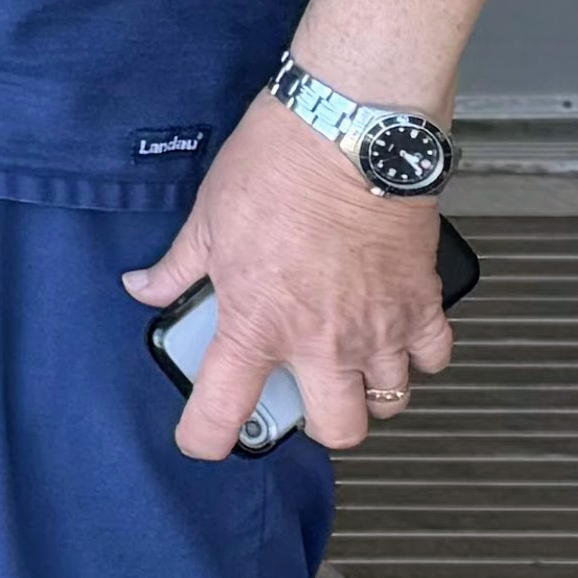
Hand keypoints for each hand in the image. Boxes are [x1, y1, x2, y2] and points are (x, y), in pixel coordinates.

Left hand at [124, 94, 457, 458]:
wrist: (349, 136)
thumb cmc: (273, 171)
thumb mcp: (206, 219)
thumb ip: (177, 268)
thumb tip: (145, 289)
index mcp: (259, 325)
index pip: (225, 410)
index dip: (208, 437)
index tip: (203, 440)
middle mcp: (325, 342)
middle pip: (337, 430)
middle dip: (319, 424)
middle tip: (303, 392)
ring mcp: (382, 328)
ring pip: (389, 400)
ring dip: (368, 389)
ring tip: (348, 359)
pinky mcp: (425, 304)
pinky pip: (433, 358)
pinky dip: (417, 355)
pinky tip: (394, 332)